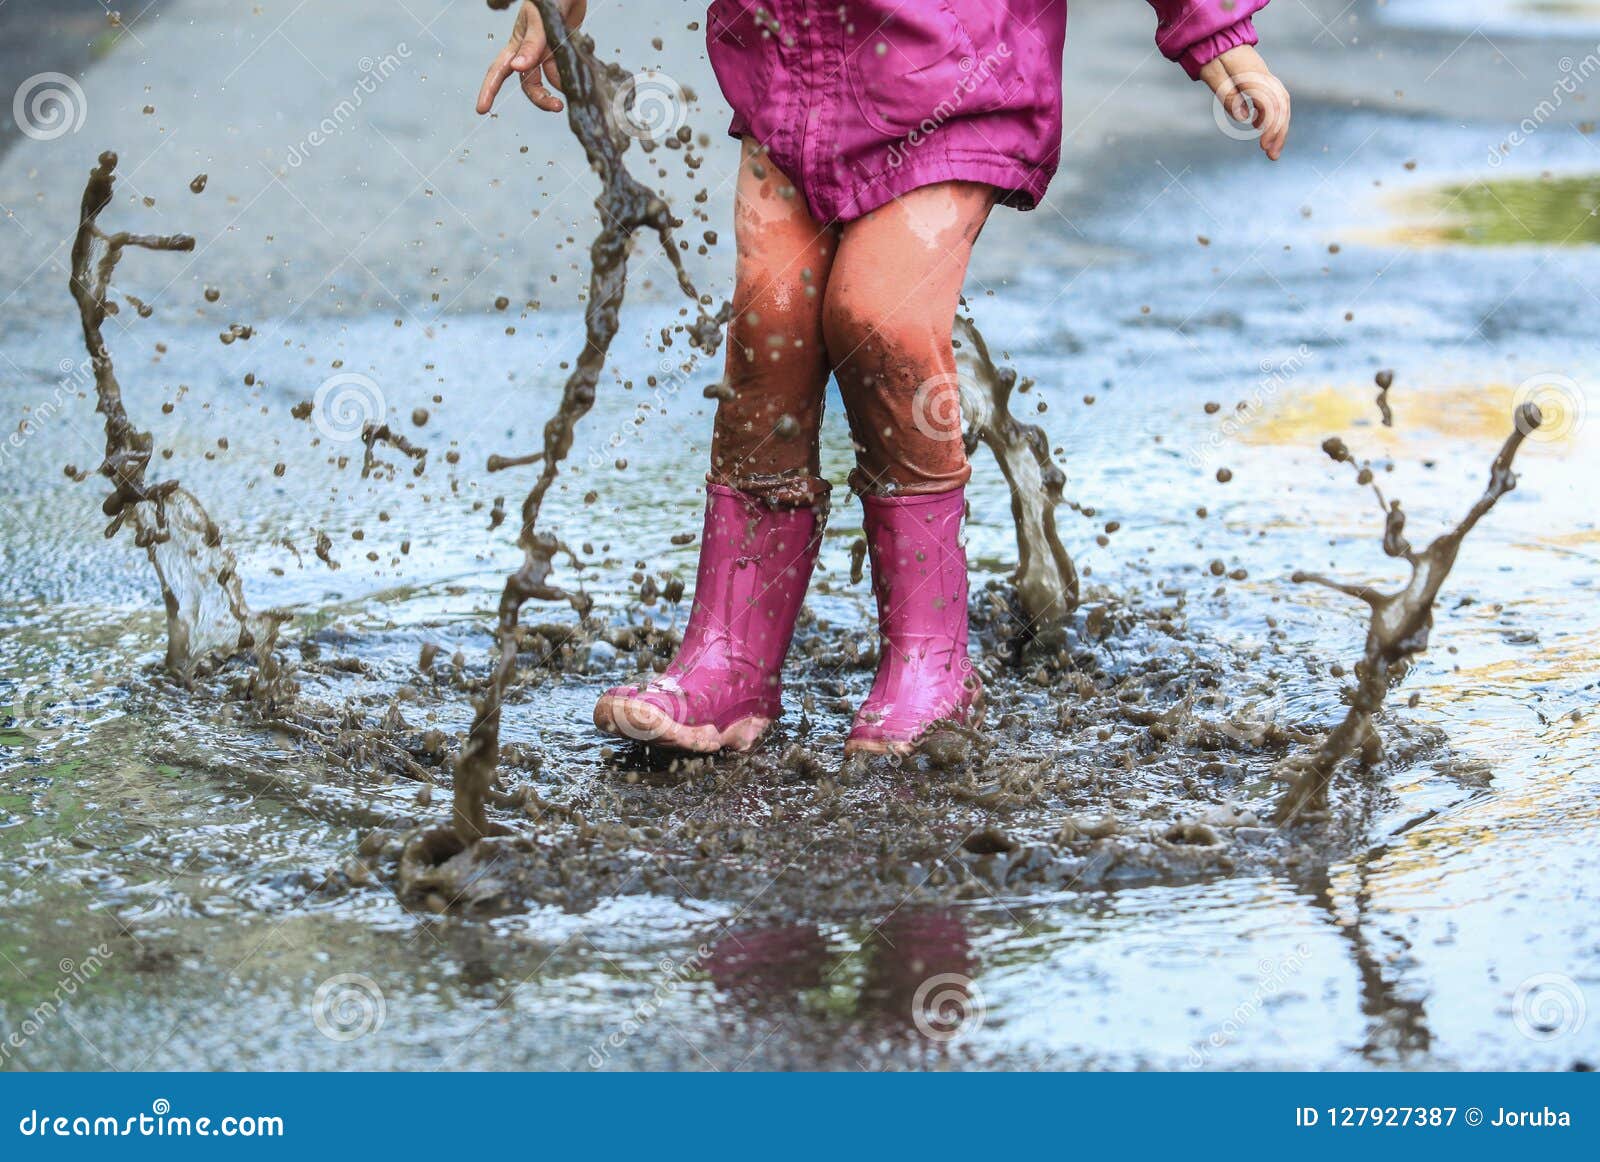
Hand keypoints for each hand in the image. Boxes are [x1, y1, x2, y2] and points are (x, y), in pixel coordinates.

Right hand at [476, 0, 587, 114]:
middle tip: (556, 106)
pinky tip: (580, 76)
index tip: (481, 109)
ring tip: (572, 92)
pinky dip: (570, 76)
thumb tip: (517, 69)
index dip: (489, 89)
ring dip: (558, 89)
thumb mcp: (539, 20)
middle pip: (529, 83)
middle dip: (540, 98)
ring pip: (548, 79)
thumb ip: (531, 45)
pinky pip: (563, 70)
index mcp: (517, 42)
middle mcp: (530, 51)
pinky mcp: (562, 51)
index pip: (499, 70)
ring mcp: (546, 51)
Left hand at [1199, 45, 1289, 160]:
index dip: (1270, 127)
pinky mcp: (1262, 81)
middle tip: (1272, 156)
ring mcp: (1265, 77)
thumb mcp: (1214, 77)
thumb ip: (1229, 96)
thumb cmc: (1212, 59)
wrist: (1215, 39)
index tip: (1263, 146)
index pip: (1271, 105)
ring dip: (1279, 128)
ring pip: (1282, 104)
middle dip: (1280, 133)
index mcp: (1253, 76)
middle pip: (1282, 107)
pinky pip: (1274, 100)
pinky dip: (1271, 117)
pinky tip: (1257, 128)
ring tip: (1271, 150)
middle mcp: (1264, 76)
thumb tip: (1245, 118)